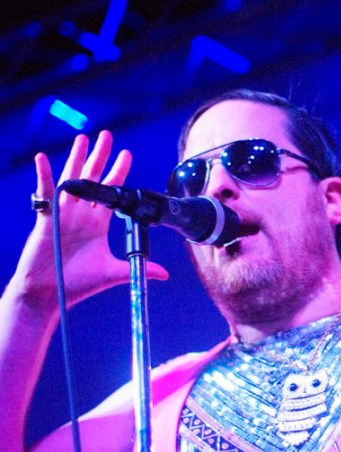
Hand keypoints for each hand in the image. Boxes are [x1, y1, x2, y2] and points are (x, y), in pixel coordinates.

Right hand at [15, 131, 168, 310]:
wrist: (50, 294)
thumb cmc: (78, 283)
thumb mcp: (113, 272)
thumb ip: (138, 268)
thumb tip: (164, 274)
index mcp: (97, 223)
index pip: (111, 192)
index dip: (118, 173)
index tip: (127, 154)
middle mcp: (82, 215)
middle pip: (93, 179)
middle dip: (101, 157)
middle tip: (108, 136)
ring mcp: (64, 215)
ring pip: (72, 180)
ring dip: (77, 159)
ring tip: (84, 139)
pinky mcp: (47, 219)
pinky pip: (45, 194)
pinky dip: (44, 176)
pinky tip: (45, 159)